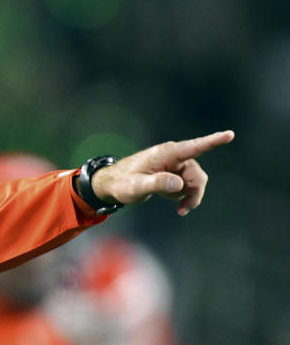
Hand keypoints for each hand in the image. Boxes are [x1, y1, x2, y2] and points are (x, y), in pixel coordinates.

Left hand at [90, 130, 233, 215]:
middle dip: (195, 193)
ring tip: (180, 210)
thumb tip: (179, 184)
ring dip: (191, 197)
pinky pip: (189, 186)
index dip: (213, 141)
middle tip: (183, 210)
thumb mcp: (136, 187)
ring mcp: (175, 164)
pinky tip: (173, 201)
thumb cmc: (122, 184)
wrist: (113, 185)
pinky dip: (185, 196)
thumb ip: (156, 184)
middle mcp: (174, 156)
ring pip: (196, 182)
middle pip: (197, 174)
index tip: (230, 134)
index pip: (193, 147)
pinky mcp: (175, 173)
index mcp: (166, 153)